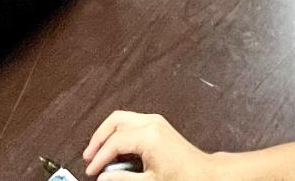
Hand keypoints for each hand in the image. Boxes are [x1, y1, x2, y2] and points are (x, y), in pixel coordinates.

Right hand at [85, 112, 216, 178]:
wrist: (205, 173)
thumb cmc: (182, 178)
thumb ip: (123, 180)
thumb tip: (102, 178)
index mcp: (149, 136)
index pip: (115, 142)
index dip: (99, 157)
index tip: (90, 171)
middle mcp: (151, 122)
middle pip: (115, 121)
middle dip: (98, 138)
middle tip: (88, 157)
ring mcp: (155, 121)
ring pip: (122, 119)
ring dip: (107, 134)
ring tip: (97, 153)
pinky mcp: (158, 124)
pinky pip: (131, 122)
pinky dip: (119, 133)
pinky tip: (115, 150)